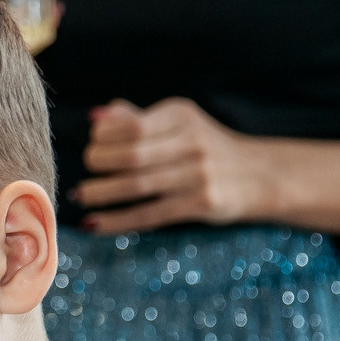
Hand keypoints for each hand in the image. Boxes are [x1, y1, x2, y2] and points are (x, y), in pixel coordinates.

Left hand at [77, 99, 339, 235]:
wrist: (259, 175)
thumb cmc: (205, 147)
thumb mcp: (179, 123)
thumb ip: (138, 118)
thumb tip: (97, 116)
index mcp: (181, 116)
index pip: (131, 125)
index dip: (102, 138)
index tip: (91, 147)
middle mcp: (191, 142)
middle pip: (132, 156)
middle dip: (99, 165)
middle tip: (83, 172)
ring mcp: (197, 175)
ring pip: (137, 186)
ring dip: (101, 194)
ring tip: (80, 197)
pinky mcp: (201, 204)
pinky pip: (149, 214)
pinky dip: (118, 221)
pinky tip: (95, 223)